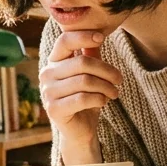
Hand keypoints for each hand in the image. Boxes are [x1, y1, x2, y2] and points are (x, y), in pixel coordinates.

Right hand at [41, 30, 121, 163]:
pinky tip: (103, 101)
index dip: (83, 36)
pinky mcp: (54, 109)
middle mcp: (47, 74)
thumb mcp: (90, 75)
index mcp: (54, 62)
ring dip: (106, 87)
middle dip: (106, 70)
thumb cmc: (86, 100)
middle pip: (82, 62)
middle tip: (119, 80)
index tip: (101, 37)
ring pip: (85, 81)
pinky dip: (98, 99)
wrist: (80, 130)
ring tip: (114, 93)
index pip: (65, 41)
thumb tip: (98, 35)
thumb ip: (91, 56)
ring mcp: (48, 92)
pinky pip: (82, 98)